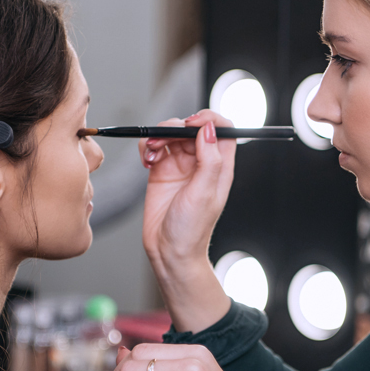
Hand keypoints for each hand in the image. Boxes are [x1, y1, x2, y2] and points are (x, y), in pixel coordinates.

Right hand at [139, 110, 235, 331]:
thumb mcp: (205, 193)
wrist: (169, 251)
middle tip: (164, 140)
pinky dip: (147, 146)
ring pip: (170, 133)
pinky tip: (147, 161)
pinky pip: (153, 146)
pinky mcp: (160, 171)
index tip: (193, 123)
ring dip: (158, 136)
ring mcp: (179, 165)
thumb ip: (210, 159)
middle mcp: (200, 162)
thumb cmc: (192, 229)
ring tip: (152, 153)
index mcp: (219, 166)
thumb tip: (209, 128)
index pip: (222, 128)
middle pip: (191, 127)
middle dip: (176, 127)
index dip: (209, 119)